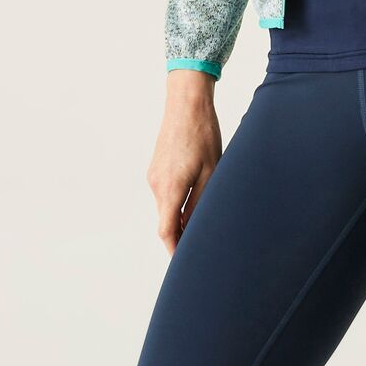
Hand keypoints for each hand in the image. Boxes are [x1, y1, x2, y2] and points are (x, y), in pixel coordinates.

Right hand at [149, 70, 222, 254]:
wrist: (186, 103)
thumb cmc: (203, 135)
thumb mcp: (211, 172)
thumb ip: (201, 203)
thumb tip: (195, 228)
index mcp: (170, 188)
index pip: (166, 231)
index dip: (175, 250)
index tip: (184, 262)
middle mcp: (156, 184)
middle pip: (166, 220)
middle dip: (181, 235)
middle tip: (202, 245)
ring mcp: (154, 175)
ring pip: (167, 206)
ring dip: (181, 215)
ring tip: (204, 217)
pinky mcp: (156, 167)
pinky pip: (166, 192)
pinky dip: (178, 200)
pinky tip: (197, 193)